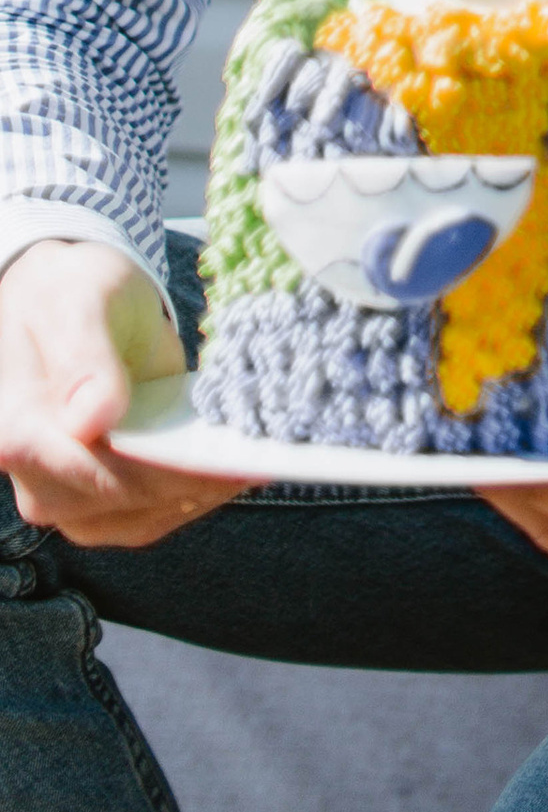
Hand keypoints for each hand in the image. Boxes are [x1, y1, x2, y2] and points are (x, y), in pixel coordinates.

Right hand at [0, 238, 251, 548]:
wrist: (67, 300)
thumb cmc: (66, 293)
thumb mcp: (76, 303)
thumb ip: (82, 357)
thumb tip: (90, 420)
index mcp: (16, 431)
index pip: (90, 470)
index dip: (159, 469)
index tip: (221, 458)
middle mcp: (37, 477)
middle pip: (121, 500)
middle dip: (190, 481)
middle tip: (258, 455)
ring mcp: (71, 494)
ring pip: (141, 518)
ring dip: (200, 493)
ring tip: (257, 458)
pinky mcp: (107, 495)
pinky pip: (152, 512)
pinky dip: (196, 493)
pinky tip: (237, 465)